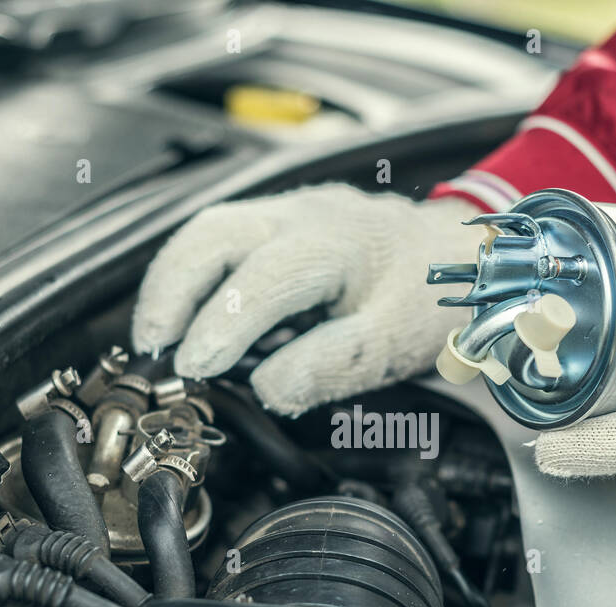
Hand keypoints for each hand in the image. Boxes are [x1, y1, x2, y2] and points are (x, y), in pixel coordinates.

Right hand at [131, 184, 479, 415]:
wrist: (463, 258)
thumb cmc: (429, 299)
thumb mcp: (393, 344)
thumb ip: (330, 366)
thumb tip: (265, 387)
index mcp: (336, 244)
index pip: (261, 279)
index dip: (221, 324)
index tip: (196, 366)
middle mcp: (304, 215)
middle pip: (213, 235)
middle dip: (171, 291)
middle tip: (152, 347)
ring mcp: (289, 211)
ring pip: (208, 230)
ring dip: (172, 281)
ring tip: (156, 334)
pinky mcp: (281, 222)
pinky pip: (222, 237)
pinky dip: (192, 274)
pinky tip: (184, 313)